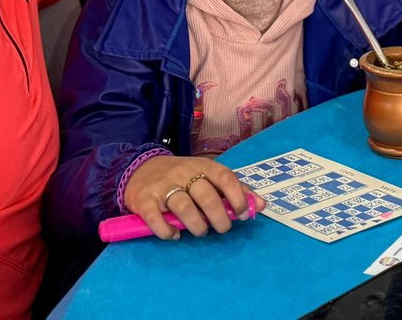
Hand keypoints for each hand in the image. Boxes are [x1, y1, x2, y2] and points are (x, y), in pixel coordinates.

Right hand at [123, 155, 263, 239]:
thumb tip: (262, 205)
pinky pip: (157, 219)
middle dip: (219, 217)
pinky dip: (167, 232)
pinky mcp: (144, 200)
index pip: (225, 177)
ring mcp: (163, 187)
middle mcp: (183, 173)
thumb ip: (234, 189)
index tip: (242, 215)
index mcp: (202, 166)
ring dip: (197, 226)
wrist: (139, 169)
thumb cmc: (181, 176)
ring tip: (201, 232)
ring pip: (184, 208)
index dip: (237, 197)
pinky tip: (174, 235)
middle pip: (206, 196)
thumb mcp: (207, 175)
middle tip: (222, 228)